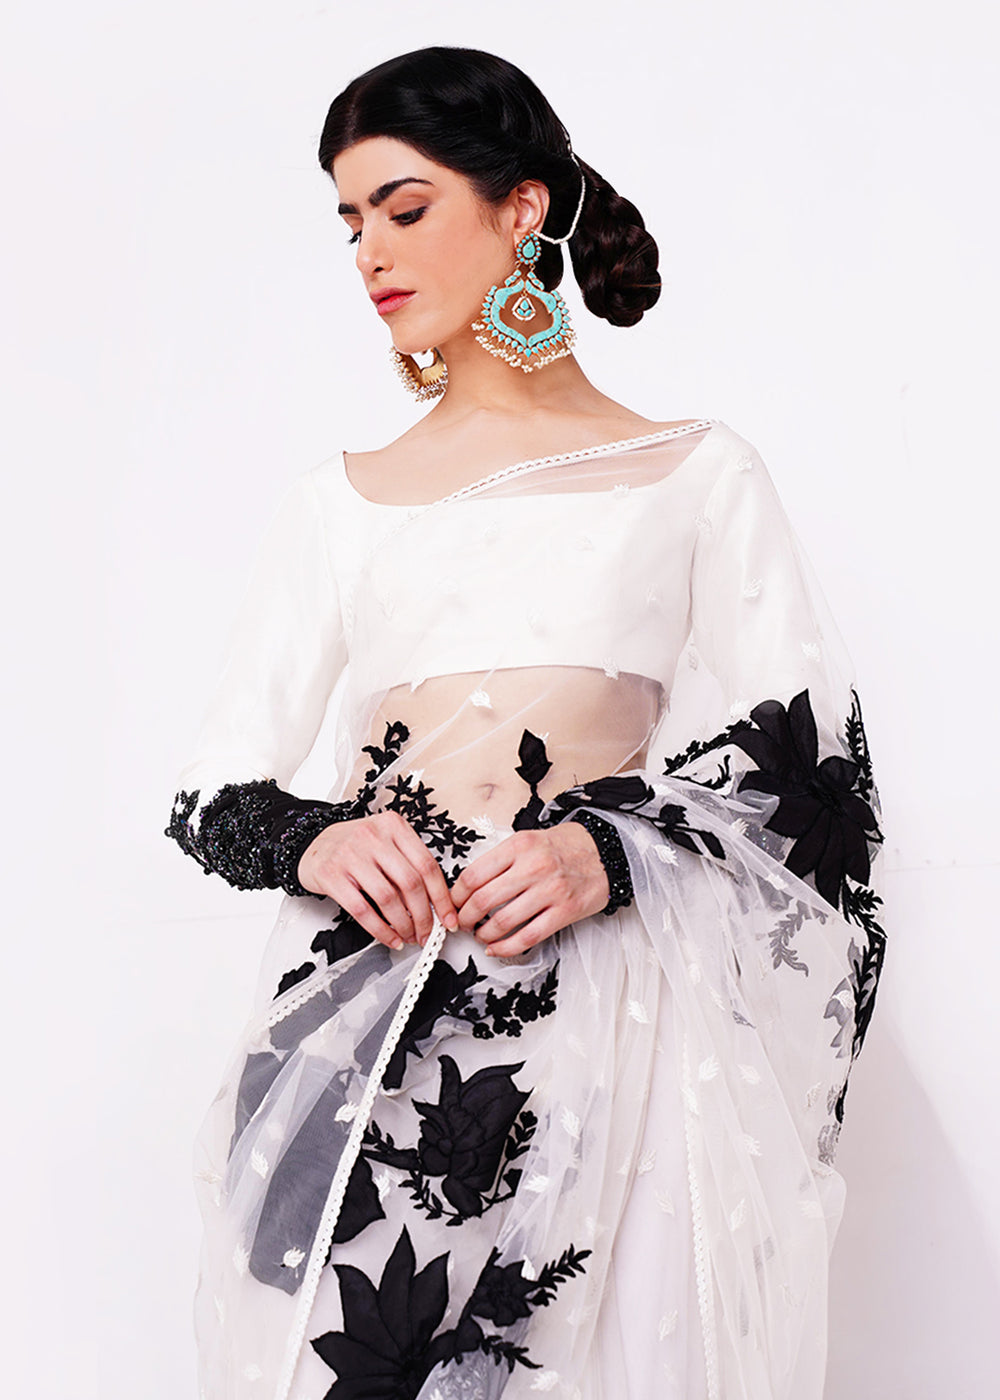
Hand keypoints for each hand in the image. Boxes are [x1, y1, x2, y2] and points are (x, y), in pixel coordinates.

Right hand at [297, 811, 458, 949]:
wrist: (311, 842)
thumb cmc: (353, 846)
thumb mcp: (384, 842)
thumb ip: (408, 863)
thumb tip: (435, 902)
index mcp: (393, 826)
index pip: (427, 865)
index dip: (442, 897)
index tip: (448, 918)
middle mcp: (373, 836)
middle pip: (411, 883)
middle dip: (424, 916)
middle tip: (427, 933)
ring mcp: (351, 855)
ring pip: (388, 899)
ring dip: (403, 925)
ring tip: (408, 936)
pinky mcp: (331, 875)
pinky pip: (362, 910)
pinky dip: (380, 930)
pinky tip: (389, 938)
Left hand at [451, 822, 609, 957]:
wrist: (604, 852)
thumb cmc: (564, 847)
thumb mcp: (528, 840)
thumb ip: (501, 860)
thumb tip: (469, 886)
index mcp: (518, 846)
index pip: (473, 875)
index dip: (457, 895)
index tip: (454, 903)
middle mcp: (533, 867)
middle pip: (483, 900)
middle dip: (465, 918)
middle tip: (462, 923)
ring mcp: (550, 891)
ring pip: (503, 922)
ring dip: (484, 934)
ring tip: (480, 935)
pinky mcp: (564, 911)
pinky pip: (528, 937)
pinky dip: (506, 947)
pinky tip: (496, 948)